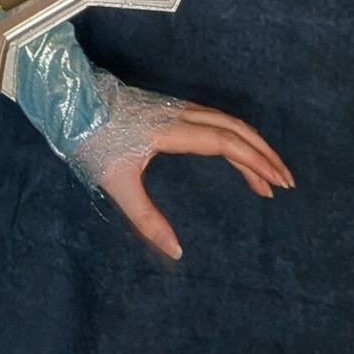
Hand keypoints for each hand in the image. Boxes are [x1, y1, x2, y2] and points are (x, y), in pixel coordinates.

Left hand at [73, 82, 293, 260]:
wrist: (68, 102)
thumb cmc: (90, 139)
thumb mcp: (116, 182)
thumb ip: (146, 218)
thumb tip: (176, 251)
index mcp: (172, 130)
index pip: (226, 143)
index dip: (256, 162)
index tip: (277, 184)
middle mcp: (179, 114)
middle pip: (235, 128)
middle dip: (264, 154)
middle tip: (285, 183)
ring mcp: (173, 109)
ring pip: (225, 122)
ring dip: (250, 145)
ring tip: (265, 177)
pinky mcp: (166, 109)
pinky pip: (212, 120)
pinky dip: (232, 137)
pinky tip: (233, 155)